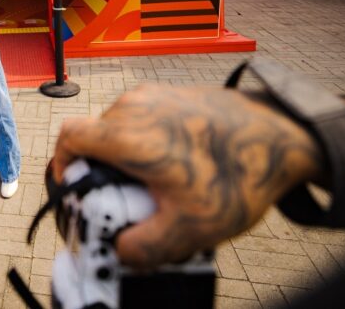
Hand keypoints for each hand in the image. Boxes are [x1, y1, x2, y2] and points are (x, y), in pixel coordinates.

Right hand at [51, 85, 322, 269]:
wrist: (282, 136)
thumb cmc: (238, 173)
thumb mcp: (190, 227)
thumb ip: (146, 247)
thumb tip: (121, 252)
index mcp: (126, 134)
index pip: (68, 138)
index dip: (62, 165)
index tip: (75, 188)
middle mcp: (132, 106)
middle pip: (94, 139)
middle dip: (102, 172)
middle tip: (126, 201)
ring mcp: (152, 95)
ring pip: (118, 129)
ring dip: (127, 158)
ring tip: (159, 187)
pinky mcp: (170, 93)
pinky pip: (141, 119)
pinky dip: (147, 144)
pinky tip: (177, 168)